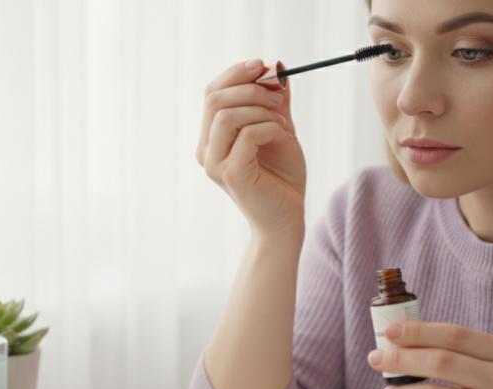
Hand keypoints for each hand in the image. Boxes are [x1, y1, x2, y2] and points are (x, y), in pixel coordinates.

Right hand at [197, 59, 306, 238]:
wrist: (287, 218)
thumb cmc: (282, 178)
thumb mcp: (281, 130)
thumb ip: (276, 102)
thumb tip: (276, 66)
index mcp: (212, 138)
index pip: (212, 93)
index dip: (236, 74)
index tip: (264, 66)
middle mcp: (206, 150)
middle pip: (214, 99)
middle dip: (250, 88)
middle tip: (280, 96)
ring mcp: (215, 164)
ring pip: (226, 115)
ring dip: (260, 109)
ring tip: (283, 122)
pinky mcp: (231, 175)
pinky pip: (247, 135)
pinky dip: (269, 128)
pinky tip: (283, 138)